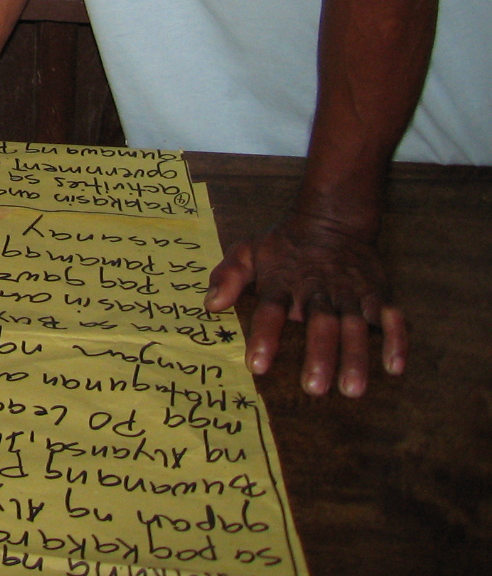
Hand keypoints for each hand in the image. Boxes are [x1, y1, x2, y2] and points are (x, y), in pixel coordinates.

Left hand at [205, 211, 405, 397]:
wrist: (330, 219)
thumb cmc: (284, 245)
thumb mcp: (248, 251)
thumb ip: (227, 276)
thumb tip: (210, 305)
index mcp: (282, 284)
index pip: (270, 312)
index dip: (264, 337)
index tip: (258, 366)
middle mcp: (317, 291)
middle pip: (318, 324)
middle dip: (318, 356)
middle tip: (314, 388)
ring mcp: (349, 293)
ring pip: (354, 326)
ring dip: (355, 357)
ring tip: (352, 389)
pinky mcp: (377, 293)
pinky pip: (391, 317)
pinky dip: (396, 340)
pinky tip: (395, 366)